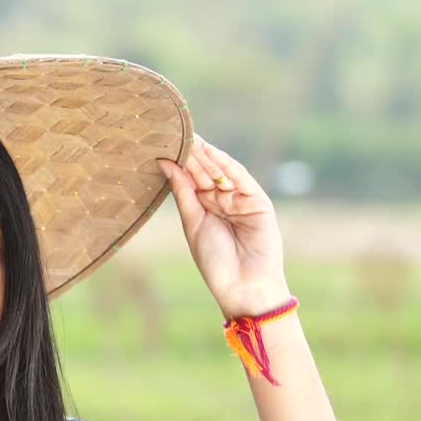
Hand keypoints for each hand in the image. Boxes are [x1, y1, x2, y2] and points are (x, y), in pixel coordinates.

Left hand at [157, 134, 290, 318]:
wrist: (243, 285)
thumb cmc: (215, 261)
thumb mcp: (192, 223)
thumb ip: (182, 191)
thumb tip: (165, 163)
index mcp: (206, 208)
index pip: (191, 180)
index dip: (179, 164)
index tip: (162, 145)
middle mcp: (224, 201)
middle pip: (205, 172)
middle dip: (191, 156)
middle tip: (173, 135)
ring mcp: (242, 200)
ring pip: (221, 172)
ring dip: (206, 156)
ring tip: (189, 139)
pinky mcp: (258, 201)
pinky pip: (240, 178)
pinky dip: (225, 164)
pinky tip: (211, 152)